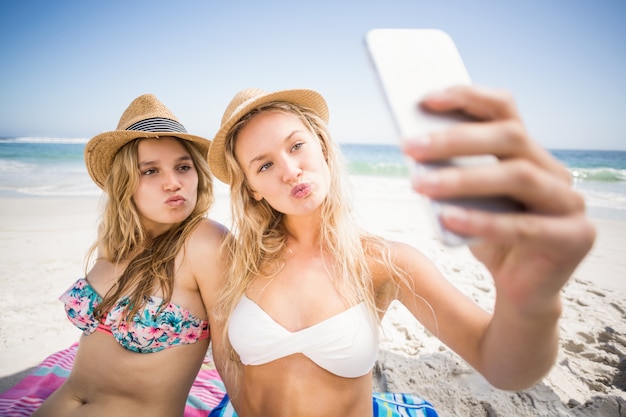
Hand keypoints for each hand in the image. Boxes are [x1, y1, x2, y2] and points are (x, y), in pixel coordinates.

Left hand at [402, 85, 595, 313]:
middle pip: (510, 137)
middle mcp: (555, 172)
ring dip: (463, 179)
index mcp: (530, 155)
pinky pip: (523, 226)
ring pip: (518, 176)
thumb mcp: (467, 202)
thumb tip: (413, 147)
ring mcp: (570, 204)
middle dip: (456, 139)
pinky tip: (448, 219)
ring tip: (419, 184)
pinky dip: (482, 222)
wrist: (520, 292)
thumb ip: (451, 174)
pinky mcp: (574, 238)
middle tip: (410, 145)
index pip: (505, 111)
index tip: (425, 98)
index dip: (468, 98)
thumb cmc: (489, 240)